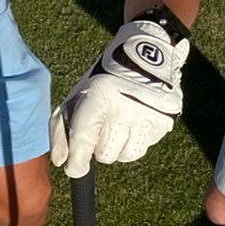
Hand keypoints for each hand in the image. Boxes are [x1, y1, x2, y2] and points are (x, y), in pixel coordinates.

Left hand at [49, 16, 188, 177]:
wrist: (145, 58)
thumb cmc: (103, 82)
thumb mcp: (76, 97)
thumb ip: (61, 131)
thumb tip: (61, 162)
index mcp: (98, 96)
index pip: (84, 141)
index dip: (77, 162)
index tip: (75, 167)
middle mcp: (124, 106)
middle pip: (105, 155)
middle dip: (100, 146)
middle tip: (103, 127)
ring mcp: (147, 116)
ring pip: (125, 156)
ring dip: (118, 147)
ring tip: (118, 124)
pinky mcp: (164, 122)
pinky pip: (142, 149)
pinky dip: (135, 142)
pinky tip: (134, 123)